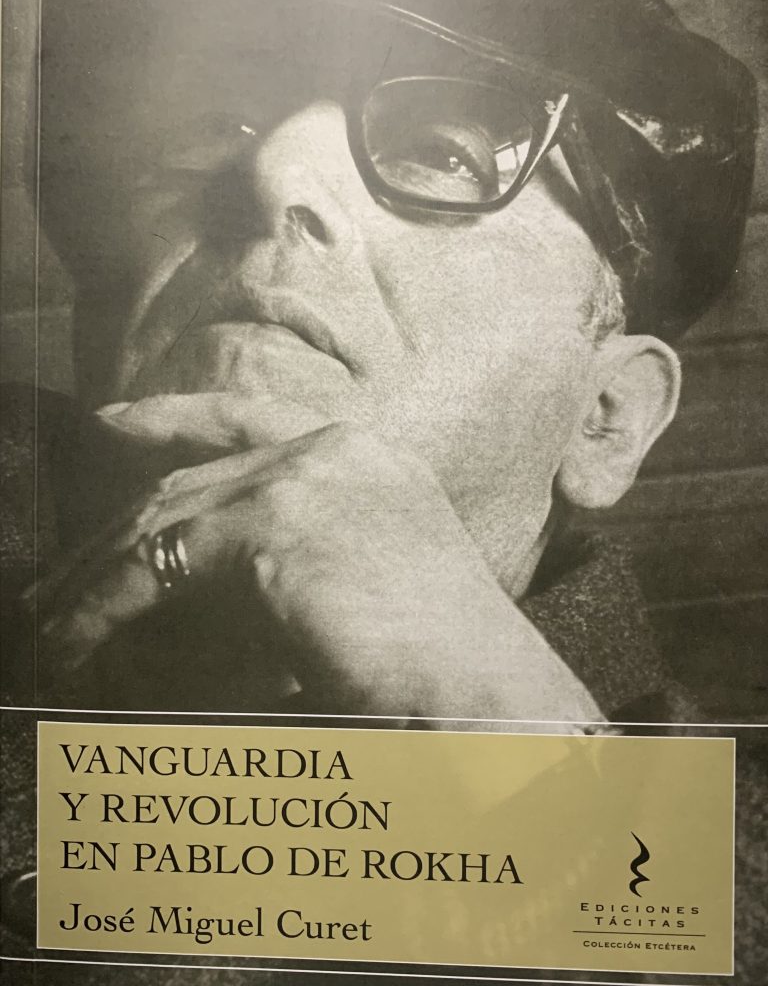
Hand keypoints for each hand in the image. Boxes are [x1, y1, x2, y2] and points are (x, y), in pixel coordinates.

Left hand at [31, 393, 602, 722]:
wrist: (486, 689)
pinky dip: (104, 604)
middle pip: (193, 477)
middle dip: (117, 527)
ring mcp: (307, 477)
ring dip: (98, 573)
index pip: (249, 415)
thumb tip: (212, 576)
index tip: (115, 422)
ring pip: (166, 516)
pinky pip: (160, 563)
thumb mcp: (369, 580)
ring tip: (54, 615)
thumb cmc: (441, 659)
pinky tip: (77, 636)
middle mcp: (336, 449)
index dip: (173, 416)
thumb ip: (301, 555)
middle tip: (62, 572)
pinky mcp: (276, 524)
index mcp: (367, 454)